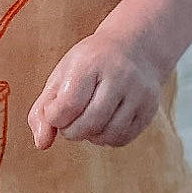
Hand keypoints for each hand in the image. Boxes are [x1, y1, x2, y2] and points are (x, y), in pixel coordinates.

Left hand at [28, 34, 163, 150]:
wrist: (135, 48)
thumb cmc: (91, 64)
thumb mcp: (61, 76)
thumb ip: (42, 110)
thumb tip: (42, 144)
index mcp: (92, 62)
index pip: (69, 105)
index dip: (54, 117)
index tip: (54, 111)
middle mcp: (120, 76)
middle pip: (89, 123)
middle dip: (71, 131)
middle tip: (68, 122)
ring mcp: (139, 93)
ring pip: (108, 135)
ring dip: (89, 136)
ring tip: (86, 121)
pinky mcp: (149, 109)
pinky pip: (122, 138)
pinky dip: (107, 138)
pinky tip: (103, 123)